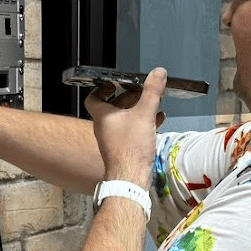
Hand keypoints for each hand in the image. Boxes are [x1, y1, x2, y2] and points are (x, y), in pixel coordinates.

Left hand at [84, 68, 166, 185]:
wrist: (130, 176)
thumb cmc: (130, 149)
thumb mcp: (144, 114)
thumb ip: (152, 92)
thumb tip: (157, 74)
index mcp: (102, 116)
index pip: (93, 97)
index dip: (102, 88)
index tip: (113, 83)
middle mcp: (104, 127)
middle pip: (113, 106)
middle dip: (128, 97)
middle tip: (140, 91)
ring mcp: (112, 138)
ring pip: (123, 119)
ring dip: (137, 110)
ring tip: (151, 104)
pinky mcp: (122, 148)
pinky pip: (130, 130)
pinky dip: (141, 123)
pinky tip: (156, 121)